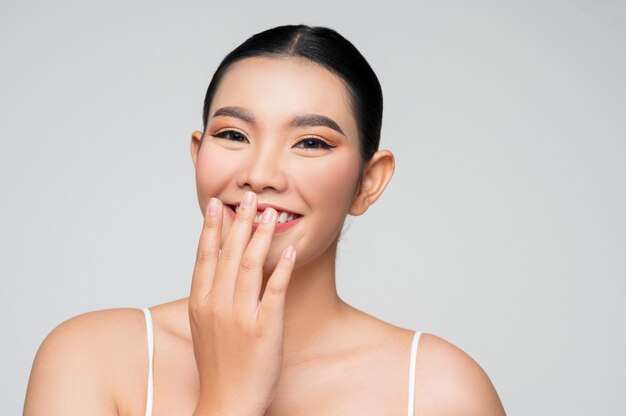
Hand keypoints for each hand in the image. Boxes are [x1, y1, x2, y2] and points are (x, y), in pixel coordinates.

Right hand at [189, 191, 295, 415]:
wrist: (228, 401)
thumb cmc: (217, 365)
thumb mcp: (203, 326)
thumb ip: (209, 296)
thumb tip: (216, 269)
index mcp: (200, 303)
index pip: (205, 256)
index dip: (212, 227)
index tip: (217, 204)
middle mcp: (218, 305)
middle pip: (229, 254)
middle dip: (240, 221)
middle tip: (250, 197)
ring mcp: (241, 316)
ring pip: (251, 266)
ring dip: (261, 236)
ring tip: (270, 214)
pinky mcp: (265, 327)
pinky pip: (275, 290)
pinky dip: (283, 268)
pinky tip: (290, 250)